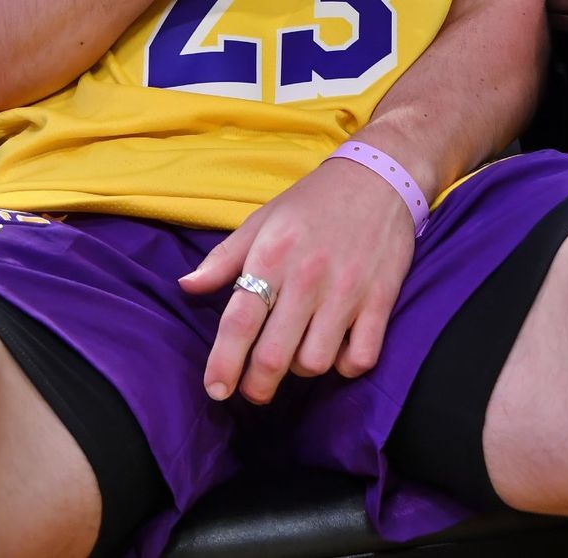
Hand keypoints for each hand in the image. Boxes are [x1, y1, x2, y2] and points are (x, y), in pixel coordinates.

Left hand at [180, 155, 416, 402]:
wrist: (378, 177)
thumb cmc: (313, 202)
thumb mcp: (263, 220)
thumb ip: (224, 258)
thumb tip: (186, 286)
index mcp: (272, 255)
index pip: (239, 322)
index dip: (223, 363)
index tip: (214, 390)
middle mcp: (308, 277)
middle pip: (274, 355)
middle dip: (257, 385)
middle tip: (253, 389)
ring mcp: (347, 291)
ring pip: (315, 363)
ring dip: (300, 370)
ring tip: (296, 354)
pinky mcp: (380, 300)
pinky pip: (359, 358)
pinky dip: (345, 365)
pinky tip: (336, 349)